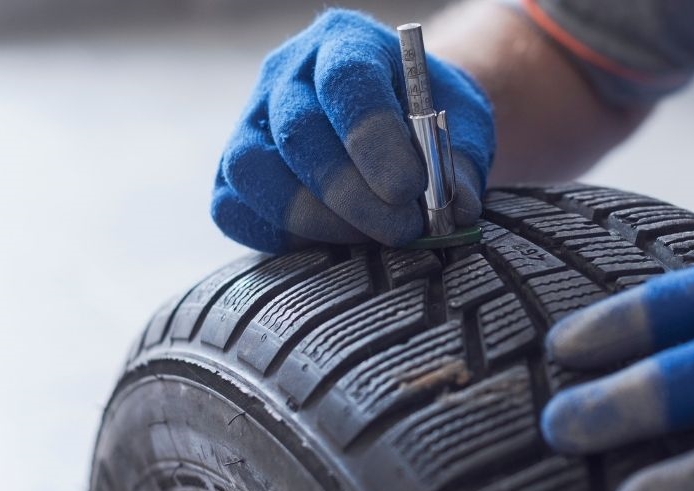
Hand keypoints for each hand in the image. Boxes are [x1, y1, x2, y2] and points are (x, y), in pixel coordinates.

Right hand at [211, 9, 493, 251]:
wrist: (399, 126)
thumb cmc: (429, 123)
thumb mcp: (461, 129)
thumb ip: (458, 166)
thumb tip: (456, 210)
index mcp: (347, 42)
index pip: (346, 79)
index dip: (373, 138)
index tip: (410, 188)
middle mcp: (288, 73)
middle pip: (299, 129)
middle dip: (352, 192)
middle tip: (401, 229)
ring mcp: (251, 120)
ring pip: (252, 169)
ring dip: (314, 217)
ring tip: (369, 239)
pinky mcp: (235, 172)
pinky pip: (232, 209)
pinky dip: (279, 235)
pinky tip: (333, 244)